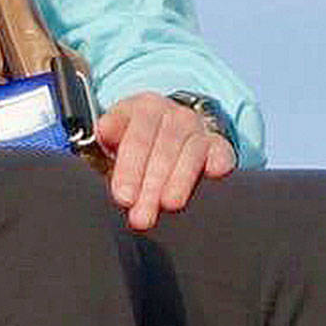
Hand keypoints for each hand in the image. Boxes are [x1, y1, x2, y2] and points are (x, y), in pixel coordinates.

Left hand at [95, 94, 236, 230]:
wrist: (171, 129)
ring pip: (190, 152)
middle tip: (141, 216)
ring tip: (169, 205)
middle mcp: (172, 114)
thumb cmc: (138, 144)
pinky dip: (219, 161)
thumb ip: (107, 140)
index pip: (136, 136)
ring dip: (179, 181)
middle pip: (162, 148)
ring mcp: (198, 128)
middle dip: (150, 185)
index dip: (129, 169)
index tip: (123, 197)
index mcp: (143, 108)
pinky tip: (213, 174)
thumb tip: (103, 132)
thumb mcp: (116, 139)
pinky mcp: (219, 143)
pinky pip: (221, 151)